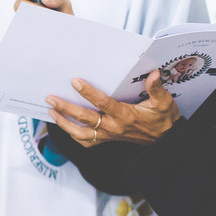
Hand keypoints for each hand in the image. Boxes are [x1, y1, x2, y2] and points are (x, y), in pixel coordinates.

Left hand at [47, 70, 179, 146]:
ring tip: (51, 111)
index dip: (88, 92)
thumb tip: (153, 74)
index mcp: (125, 115)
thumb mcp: (164, 102)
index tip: (75, 82)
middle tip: (51, 98)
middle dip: (66, 108)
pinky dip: (73, 134)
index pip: (103, 103)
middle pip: (84, 118)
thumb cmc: (162, 119)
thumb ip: (157, 88)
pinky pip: (86, 141)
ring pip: (80, 133)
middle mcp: (113, 127)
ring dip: (64, 123)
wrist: (164, 140)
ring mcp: (108, 135)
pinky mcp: (106, 139)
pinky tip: (64, 125)